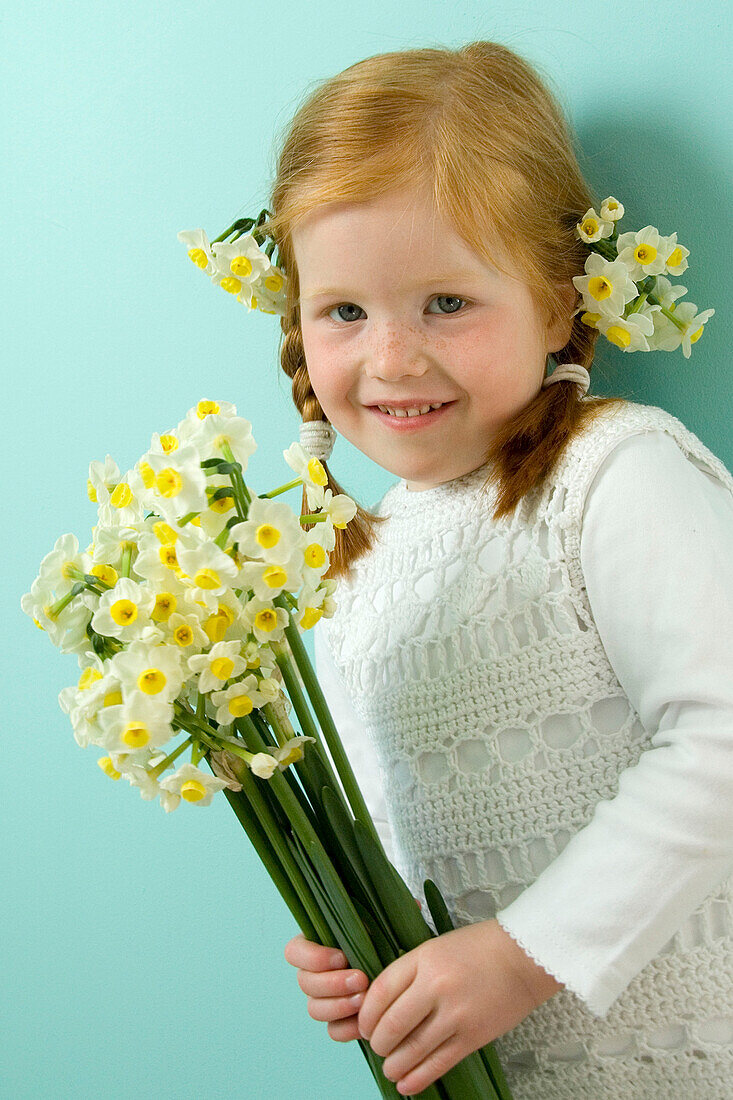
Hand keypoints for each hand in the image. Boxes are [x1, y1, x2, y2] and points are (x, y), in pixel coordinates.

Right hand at [283, 898, 423, 1043]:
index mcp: (315, 944)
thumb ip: (388, 913)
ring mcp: (323, 999)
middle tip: (361, 979)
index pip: (294, 952)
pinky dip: (348, 1029)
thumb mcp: (384, 923)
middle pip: (305, 983)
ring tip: (365, 1001)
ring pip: (315, 1009)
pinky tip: (366, 1023)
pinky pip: (333, 1031)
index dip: (313, 957)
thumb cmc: (386, 941)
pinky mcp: (338, 1021)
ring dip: (339, 1006)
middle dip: (333, 983)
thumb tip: (413, 903)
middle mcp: (313, 973)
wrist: (399, 971)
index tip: (342, 956)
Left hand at [357, 918, 562, 1095]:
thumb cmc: (478, 948)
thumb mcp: (435, 948)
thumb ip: (410, 972)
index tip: (364, 1024)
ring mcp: (456, 1014)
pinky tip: (406, 1083)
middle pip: (391, 1024)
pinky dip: (418, 1078)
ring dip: (394, 1064)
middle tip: (377, 1045)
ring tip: (390, 1067)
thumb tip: (383, 1005)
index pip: (380, 991)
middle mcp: (436, 986)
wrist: (523, 957)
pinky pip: (439, 1064)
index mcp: (424, 959)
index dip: (366, 1014)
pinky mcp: (473, 1036)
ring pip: (412, 1049)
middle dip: (378, 1042)